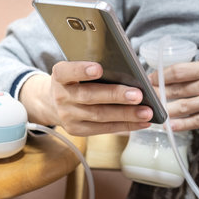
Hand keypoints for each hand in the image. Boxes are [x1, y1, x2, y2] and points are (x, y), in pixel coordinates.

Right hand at [19, 61, 151, 135]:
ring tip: (146, 112)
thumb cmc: (75, 80)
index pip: (66, 72)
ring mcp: (68, 116)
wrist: (52, 103)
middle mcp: (61, 96)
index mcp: (60, 76)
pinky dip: (126, 125)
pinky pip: (104, 129)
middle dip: (116, 96)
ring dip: (126, 114)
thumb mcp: (76, 70)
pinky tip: (142, 122)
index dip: (81, 70)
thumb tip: (128, 70)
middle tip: (138, 95)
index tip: (98, 68)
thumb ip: (94, 67)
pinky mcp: (77, 130)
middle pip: (89, 96)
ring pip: (100, 115)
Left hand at [149, 44, 198, 130]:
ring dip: (166, 109)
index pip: (179, 71)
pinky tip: (171, 126)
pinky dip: (183, 125)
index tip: (150, 77)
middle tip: (144, 95)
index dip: (161, 75)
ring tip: (152, 111)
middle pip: (177, 89)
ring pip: (184, 107)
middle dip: (158, 92)